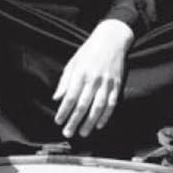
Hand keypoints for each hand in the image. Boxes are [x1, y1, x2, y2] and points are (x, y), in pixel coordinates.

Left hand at [54, 21, 132, 138]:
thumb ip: (65, 81)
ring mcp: (107, 83)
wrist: (112, 39)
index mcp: (80, 73)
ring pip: (98, 107)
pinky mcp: (117, 84)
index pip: (70, 97)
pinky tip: (99, 125)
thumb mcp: (73, 63)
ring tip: (83, 133)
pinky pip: (111, 103)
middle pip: (83, 105)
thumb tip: (56, 98)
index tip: (58, 121)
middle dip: (74, 121)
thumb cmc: (89, 52)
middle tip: (68, 133)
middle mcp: (93, 79)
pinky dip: (106, 116)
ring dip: (90, 122)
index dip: (64, 111)